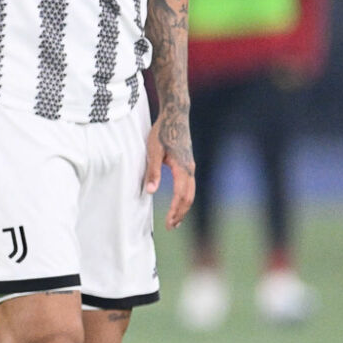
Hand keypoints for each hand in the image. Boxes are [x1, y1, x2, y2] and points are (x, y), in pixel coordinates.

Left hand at [143, 109, 195, 229]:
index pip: (180, 196)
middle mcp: (190, 169)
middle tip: (171, 227)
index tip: (168, 224)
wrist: (176, 116)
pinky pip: (189, 185)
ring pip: (191, 192)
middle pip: (189, 197)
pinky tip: (178, 202)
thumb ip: (153, 172)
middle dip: (181, 213)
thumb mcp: (153, 151)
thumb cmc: (162, 132)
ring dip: (183, 207)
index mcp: (182, 168)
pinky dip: (185, 197)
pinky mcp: (188, 163)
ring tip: (175, 220)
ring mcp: (191, 166)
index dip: (175, 211)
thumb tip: (151, 192)